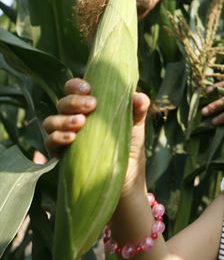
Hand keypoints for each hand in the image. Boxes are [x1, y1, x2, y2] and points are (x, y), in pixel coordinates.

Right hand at [44, 78, 149, 193]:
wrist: (127, 174)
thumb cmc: (129, 142)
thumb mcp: (136, 123)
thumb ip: (138, 107)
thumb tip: (137, 97)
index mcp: (87, 105)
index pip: (73, 89)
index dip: (76, 85)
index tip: (88, 88)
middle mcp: (72, 117)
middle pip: (62, 103)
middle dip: (74, 101)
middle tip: (92, 105)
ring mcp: (65, 135)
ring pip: (51, 121)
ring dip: (63, 120)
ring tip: (81, 122)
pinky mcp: (61, 154)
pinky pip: (49, 142)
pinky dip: (57, 137)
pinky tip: (71, 138)